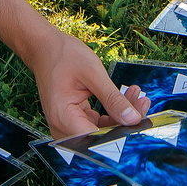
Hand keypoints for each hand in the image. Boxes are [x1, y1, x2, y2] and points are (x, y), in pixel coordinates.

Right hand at [23, 27, 145, 139]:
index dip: (121, 134)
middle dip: (124, 121)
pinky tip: (125, 97)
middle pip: (101, 136)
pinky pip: (97, 123)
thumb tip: (132, 118)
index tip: (140, 121)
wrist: (44, 47)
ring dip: (120, 115)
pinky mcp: (74, 119)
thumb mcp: (93, 73)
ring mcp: (68, 124)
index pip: (98, 139)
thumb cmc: (62, 55)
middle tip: (142, 103)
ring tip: (136, 96)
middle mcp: (63, 126)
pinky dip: (112, 112)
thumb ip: (113, 99)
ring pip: (102, 130)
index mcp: (63, 117)